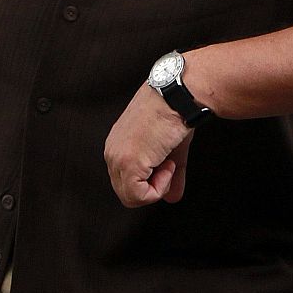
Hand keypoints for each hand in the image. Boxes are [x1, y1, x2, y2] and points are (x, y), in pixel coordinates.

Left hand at [104, 84, 193, 207]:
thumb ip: (170, 176)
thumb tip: (172, 197)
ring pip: (132, 197)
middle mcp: (113, 153)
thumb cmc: (176, 111)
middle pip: (127, 192)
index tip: (168, 161)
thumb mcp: (172, 149)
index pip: (127, 181)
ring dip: (157, 186)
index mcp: (118, 146)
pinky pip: (139, 196)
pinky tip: (168, 164)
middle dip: (153, 185)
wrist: (179, 94)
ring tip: (168, 161)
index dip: (151, 180)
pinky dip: (159, 187)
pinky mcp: (128, 163)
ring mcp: (118, 158)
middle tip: (169, 164)